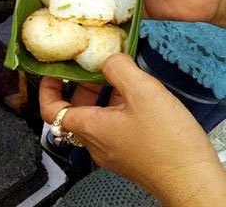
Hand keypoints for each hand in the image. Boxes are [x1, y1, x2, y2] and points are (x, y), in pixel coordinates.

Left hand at [39, 54, 225, 205]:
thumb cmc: (167, 143)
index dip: (47, 89)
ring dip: (102, 96)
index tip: (53, 73)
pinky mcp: (129, 155)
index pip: (50, 110)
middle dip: (81, 87)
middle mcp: (95, 142)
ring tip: (121, 79)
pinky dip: (117, 109)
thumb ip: (119, 69)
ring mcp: (111, 151)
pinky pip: (113, 128)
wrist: (192, 180)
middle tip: (94, 69)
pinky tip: (138, 99)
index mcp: (90, 127)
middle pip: (74, 111)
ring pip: (96, 118)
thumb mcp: (143, 92)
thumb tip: (108, 58)